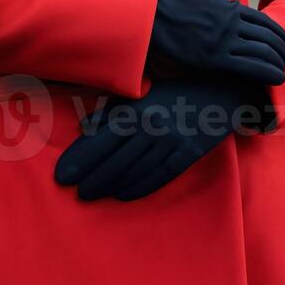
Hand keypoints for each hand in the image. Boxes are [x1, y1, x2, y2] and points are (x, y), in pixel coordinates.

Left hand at [54, 77, 266, 201]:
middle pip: (114, 157)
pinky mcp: (189, 152)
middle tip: (72, 190)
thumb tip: (85, 125)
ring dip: (110, 184)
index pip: (101, 137)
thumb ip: (114, 109)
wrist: (222, 89)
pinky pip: (161, 174)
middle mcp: (151, 126)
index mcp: (137, 109)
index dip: (80, 157)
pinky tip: (123, 195)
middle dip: (90, 175)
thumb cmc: (177, 90)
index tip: (62, 172)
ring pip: (134, 168)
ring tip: (90, 194)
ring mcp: (171, 140)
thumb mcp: (143, 94)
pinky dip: (140, 186)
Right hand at [148, 0, 284, 85]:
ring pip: (262, 51)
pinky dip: (267, 72)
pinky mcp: (215, 59)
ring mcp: (224, 41)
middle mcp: (232, 23)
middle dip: (283, 49)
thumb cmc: (172, 4)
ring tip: (283, 71)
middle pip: (267, 36)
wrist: (154, 17)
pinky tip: (276, 78)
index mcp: (229, 7)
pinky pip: (249, 66)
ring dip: (277, 62)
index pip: (264, 21)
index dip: (279, 33)